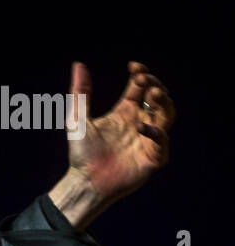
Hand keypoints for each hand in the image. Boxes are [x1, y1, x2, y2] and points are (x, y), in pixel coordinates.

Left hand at [65, 60, 174, 203]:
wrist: (85, 181)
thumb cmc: (81, 153)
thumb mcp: (77, 119)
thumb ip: (80, 93)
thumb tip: (78, 64)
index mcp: (125, 112)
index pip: (140, 87)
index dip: (141, 75)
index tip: (134, 67)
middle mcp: (140, 122)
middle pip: (158, 98)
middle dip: (155, 85)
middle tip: (144, 79)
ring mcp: (148, 138)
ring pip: (168, 115)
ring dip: (164, 102)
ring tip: (153, 93)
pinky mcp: (153, 156)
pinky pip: (161, 140)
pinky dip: (155, 131)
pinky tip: (140, 127)